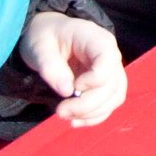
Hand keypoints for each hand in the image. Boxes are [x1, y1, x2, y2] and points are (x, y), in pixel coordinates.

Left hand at [20, 12, 126, 126]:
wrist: (49, 35)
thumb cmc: (45, 36)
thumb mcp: (40, 47)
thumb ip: (51, 67)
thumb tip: (67, 91)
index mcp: (97, 40)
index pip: (108, 63)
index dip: (93, 80)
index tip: (72, 87)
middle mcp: (111, 55)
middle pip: (113, 85)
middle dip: (88, 105)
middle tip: (60, 112)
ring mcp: (111, 70)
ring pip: (115, 97)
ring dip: (93, 113)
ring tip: (67, 117)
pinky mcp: (106, 84)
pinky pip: (110, 104)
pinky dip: (95, 116)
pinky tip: (76, 121)